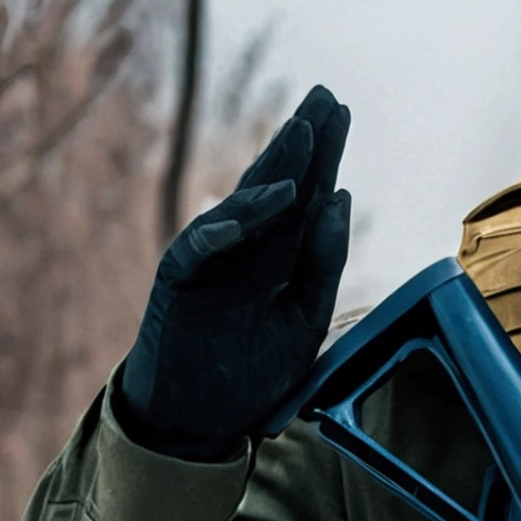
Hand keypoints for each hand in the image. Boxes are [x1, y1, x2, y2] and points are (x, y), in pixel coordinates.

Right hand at [119, 85, 350, 459]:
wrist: (201, 422)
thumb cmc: (251, 374)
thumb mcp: (306, 318)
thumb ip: (323, 262)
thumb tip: (340, 197)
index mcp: (276, 256)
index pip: (302, 198)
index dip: (322, 157)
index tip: (342, 112)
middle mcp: (244, 249)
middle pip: (275, 186)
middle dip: (301, 144)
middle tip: (325, 98)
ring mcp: (210, 262)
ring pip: (242, 206)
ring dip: (272, 170)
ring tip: (303, 135)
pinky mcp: (179, 282)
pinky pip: (201, 247)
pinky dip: (229, 227)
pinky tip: (263, 204)